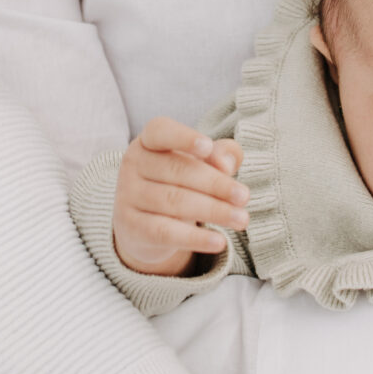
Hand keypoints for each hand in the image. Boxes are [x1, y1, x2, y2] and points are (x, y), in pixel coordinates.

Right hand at [112, 117, 246, 275]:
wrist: (143, 226)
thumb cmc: (178, 184)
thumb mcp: (200, 164)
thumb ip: (220, 155)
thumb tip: (227, 164)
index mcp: (148, 141)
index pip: (160, 131)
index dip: (184, 137)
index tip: (207, 146)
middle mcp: (133, 164)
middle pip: (178, 171)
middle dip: (216, 184)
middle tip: (244, 197)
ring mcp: (128, 196)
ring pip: (175, 202)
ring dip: (214, 211)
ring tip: (242, 220)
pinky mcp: (131, 228)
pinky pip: (166, 232)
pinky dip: (195, 238)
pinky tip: (219, 242)